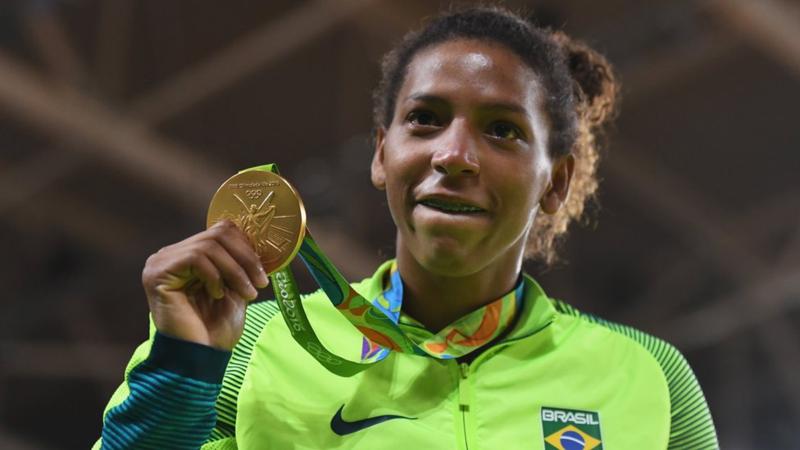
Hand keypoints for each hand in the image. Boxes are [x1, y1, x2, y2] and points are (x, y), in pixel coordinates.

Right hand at [141, 220, 268, 350]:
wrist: (200, 359)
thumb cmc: (216, 329)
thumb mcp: (236, 289)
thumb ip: (241, 264)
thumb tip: (263, 241)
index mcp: (187, 256)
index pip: (220, 231)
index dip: (246, 246)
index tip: (264, 271)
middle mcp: (170, 255)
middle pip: (217, 234)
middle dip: (245, 258)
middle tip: (261, 282)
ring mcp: (161, 262)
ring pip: (209, 245)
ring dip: (235, 270)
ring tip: (248, 293)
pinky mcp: (157, 273)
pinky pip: (195, 258)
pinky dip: (215, 275)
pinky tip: (217, 295)